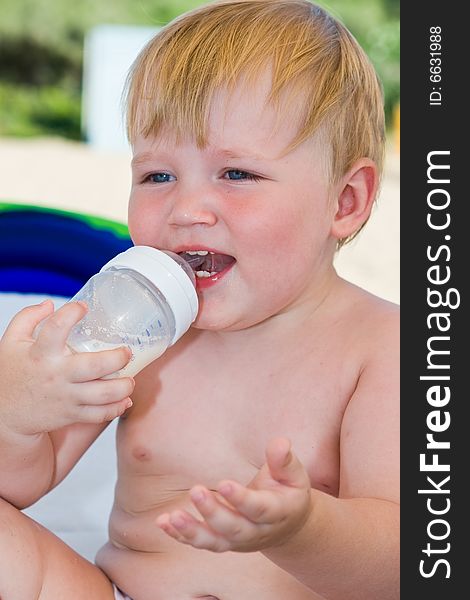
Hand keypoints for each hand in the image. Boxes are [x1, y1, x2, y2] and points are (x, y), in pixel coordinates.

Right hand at [0, 300, 133, 435]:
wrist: (2, 415)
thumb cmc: (10, 375)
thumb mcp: (11, 341)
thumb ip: (28, 318)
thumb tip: (50, 304)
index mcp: (40, 353)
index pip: (56, 328)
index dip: (71, 313)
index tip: (83, 308)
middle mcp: (56, 375)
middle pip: (95, 365)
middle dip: (118, 357)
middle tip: (126, 352)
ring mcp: (65, 397)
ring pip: (103, 394)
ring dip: (123, 386)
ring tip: (129, 379)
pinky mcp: (70, 414)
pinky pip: (99, 414)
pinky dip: (116, 408)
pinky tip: (124, 399)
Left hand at [156, 437, 312, 551]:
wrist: (288, 525)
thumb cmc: (287, 491)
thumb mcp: (294, 474)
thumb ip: (284, 460)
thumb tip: (280, 443)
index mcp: (276, 512)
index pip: (258, 508)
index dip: (241, 499)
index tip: (224, 483)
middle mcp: (256, 532)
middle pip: (233, 528)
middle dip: (213, 512)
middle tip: (196, 491)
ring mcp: (237, 541)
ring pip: (214, 541)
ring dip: (192, 531)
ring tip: (173, 517)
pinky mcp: (222, 542)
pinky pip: (200, 543)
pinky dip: (181, 535)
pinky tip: (163, 522)